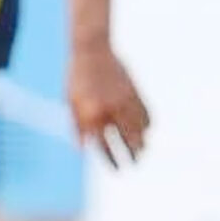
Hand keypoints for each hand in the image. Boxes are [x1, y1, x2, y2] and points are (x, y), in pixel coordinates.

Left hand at [67, 40, 149, 166]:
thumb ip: (78, 128)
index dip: (112, 161)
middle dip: (132, 156)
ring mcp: (125, 101)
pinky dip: (148, 125)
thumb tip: (84, 149)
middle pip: (127, 141)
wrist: (92, 50)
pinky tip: (146, 131)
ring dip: (142, 143)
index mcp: (92, 115)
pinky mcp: (135, 92)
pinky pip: (146, 114)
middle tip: (134, 164)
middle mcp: (111, 110)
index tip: (117, 170)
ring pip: (140, 129)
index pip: (105, 146)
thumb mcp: (71, 103)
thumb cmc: (77, 77)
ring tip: (142, 151)